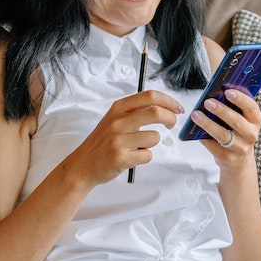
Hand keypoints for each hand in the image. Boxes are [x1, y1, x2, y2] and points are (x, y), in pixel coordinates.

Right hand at [69, 89, 183, 186]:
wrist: (83, 164)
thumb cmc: (102, 141)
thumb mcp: (114, 118)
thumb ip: (135, 110)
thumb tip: (164, 105)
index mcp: (118, 108)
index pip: (150, 96)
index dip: (168, 101)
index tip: (177, 108)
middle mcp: (118, 121)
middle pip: (156, 112)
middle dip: (171, 118)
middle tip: (172, 124)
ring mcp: (118, 140)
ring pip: (154, 137)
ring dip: (152, 143)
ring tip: (139, 146)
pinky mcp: (121, 157)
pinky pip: (147, 155)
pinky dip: (145, 157)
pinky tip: (132, 157)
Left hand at [190, 89, 260, 165]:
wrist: (239, 161)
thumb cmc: (237, 132)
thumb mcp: (241, 119)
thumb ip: (233, 107)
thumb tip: (215, 91)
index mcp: (255, 120)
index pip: (251, 107)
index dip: (240, 99)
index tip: (228, 92)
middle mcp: (251, 134)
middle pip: (236, 121)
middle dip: (221, 110)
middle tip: (207, 102)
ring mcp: (240, 148)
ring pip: (223, 135)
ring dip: (208, 124)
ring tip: (196, 114)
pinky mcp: (228, 158)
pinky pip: (214, 147)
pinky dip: (203, 138)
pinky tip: (195, 131)